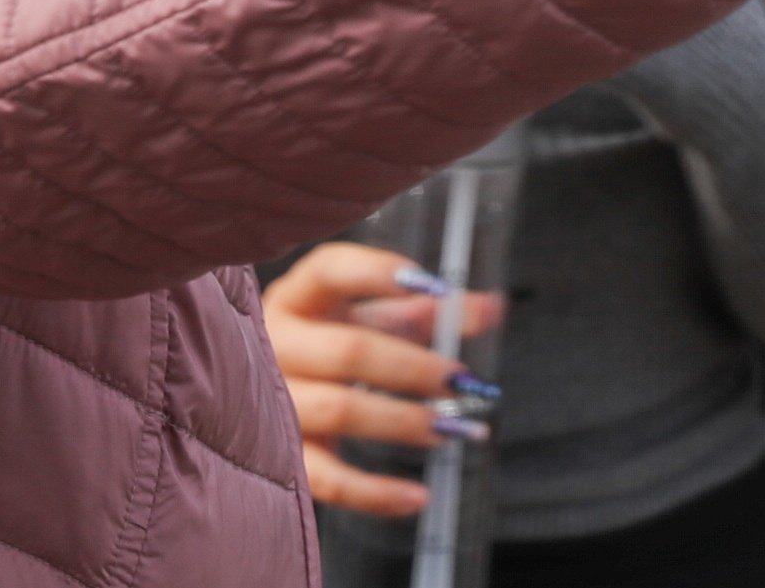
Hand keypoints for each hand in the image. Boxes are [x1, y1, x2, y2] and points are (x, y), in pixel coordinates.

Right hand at [261, 243, 502, 516]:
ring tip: (448, 429)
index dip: (378, 273)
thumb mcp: (381, 318)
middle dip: (411, 367)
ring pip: (338, 411)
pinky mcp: (282, 455)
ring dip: (400, 421)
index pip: (331, 269)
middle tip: (459, 380)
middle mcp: (277, 342)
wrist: (272, 395)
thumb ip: (434, 311)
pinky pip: (326, 479)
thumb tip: (492, 307)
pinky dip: (374, 492)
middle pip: (347, 350)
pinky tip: (419, 495)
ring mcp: (273, 400)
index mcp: (301, 296)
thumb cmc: (340, 342)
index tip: (433, 286)